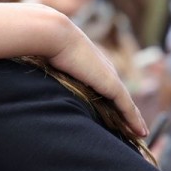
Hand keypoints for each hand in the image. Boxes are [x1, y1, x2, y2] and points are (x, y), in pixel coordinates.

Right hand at [47, 19, 147, 136]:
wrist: (56, 36)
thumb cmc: (48, 46)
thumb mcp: (52, 61)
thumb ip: (52, 69)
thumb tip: (30, 78)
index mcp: (92, 66)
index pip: (107, 88)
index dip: (113, 102)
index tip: (117, 116)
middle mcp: (105, 71)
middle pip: (120, 98)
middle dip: (128, 114)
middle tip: (134, 129)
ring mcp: (110, 78)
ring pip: (127, 105)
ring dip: (134, 120)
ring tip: (140, 134)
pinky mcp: (112, 85)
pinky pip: (127, 107)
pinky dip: (134, 120)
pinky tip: (141, 132)